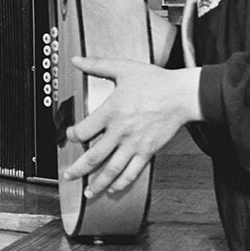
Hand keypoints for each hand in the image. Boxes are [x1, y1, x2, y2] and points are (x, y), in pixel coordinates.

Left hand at [59, 56, 201, 197]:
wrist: (182, 95)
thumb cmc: (154, 81)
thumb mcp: (123, 68)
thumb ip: (97, 65)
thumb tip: (76, 59)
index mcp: (111, 111)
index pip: (84, 131)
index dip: (72, 136)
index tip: (70, 135)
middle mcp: (121, 131)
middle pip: (94, 156)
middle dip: (78, 169)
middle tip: (68, 175)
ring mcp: (135, 144)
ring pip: (112, 169)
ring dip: (98, 182)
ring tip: (88, 191)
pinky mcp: (148, 151)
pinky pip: (133, 171)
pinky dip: (122, 182)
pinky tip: (114, 188)